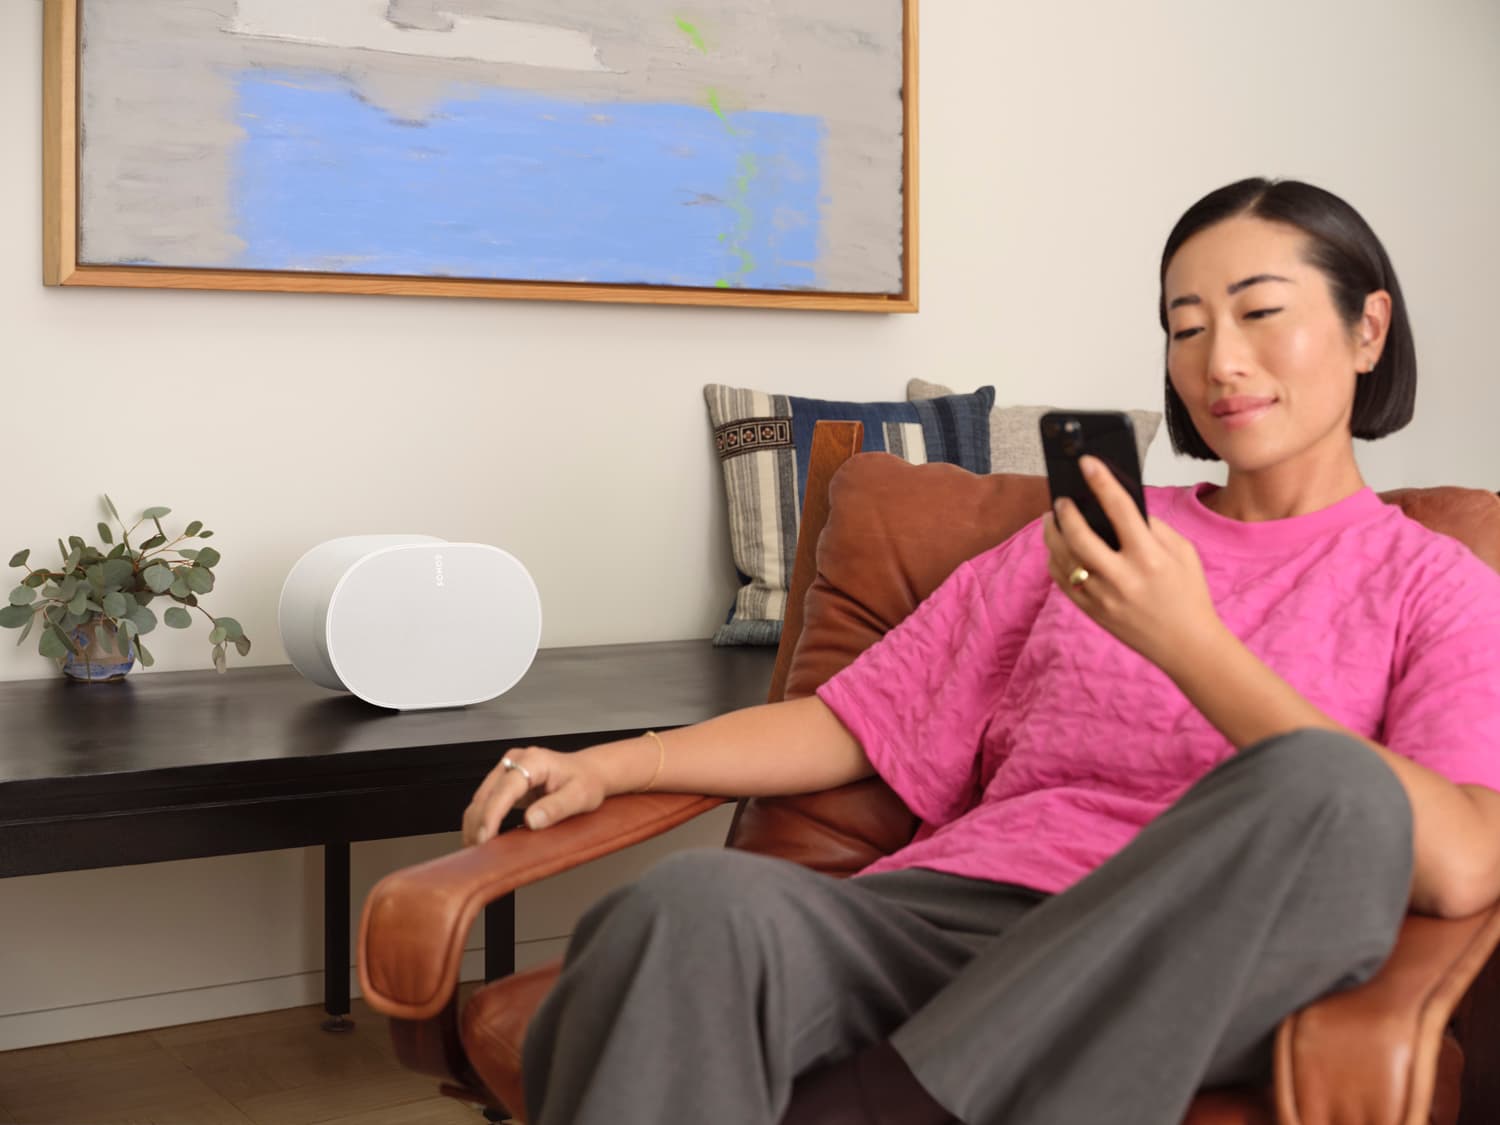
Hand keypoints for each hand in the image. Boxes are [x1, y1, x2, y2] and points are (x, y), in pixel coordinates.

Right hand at [462, 745, 608, 845]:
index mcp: (534, 760)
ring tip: (475, 849)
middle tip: (477, 852)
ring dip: (475, 824)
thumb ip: (556, 808)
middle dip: (478, 824)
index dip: (492, 814)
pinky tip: (480, 837)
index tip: (485, 837)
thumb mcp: (580, 796)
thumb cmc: (587, 781)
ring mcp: (508, 769)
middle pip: (486, 794)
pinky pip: (486, 801)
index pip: (505, 789)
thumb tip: (532, 821)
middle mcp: (516, 760)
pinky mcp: (505, 780)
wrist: (590, 771)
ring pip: (481, 798)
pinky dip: (480, 820)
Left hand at [1041, 456, 1222, 671]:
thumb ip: (1152, 526)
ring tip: (1052, 519)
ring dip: (1052, 534)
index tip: (1087, 463)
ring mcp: (1104, 597)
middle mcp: (1123, 577)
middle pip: (1079, 536)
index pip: (1120, 509)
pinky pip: (1062, 581)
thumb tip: (1120, 503)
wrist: (1188, 645)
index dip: (1101, 482)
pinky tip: (1057, 547)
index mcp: (1150, 557)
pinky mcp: (1092, 612)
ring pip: (1063, 559)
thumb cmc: (1188, 593)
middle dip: (1064, 512)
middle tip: (1060, 499)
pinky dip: (1054, 560)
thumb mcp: (1183, 552)